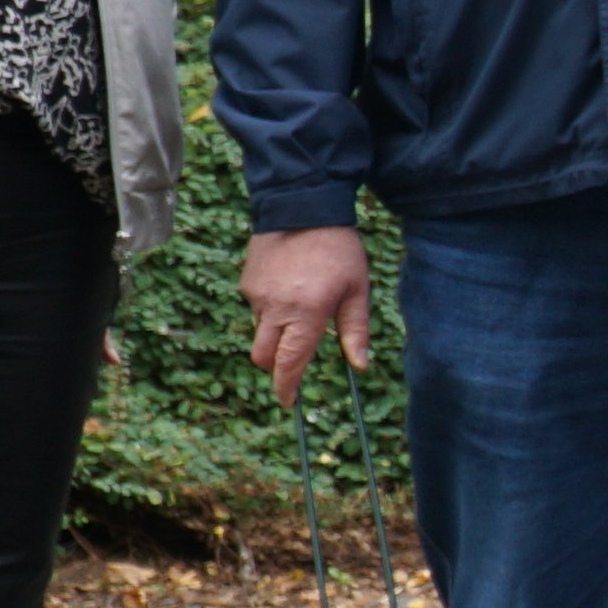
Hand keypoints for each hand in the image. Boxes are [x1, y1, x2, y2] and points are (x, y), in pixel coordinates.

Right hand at [243, 225, 373, 400]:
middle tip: (292, 364)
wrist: (302, 206)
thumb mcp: (357, 289)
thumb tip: (360, 365)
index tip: (288, 402)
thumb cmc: (338, 248)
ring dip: (276, 333)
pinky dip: (271, 309)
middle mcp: (276, 309)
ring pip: (261, 331)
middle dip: (275, 367)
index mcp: (306, 313)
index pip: (289, 362)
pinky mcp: (247, 283)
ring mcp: (256, 295)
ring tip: (302, 304)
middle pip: (263, 356)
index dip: (286, 387)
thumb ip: (356, 330)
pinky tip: (290, 286)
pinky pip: (256, 308)